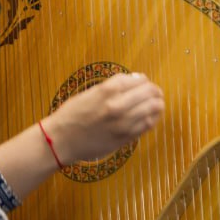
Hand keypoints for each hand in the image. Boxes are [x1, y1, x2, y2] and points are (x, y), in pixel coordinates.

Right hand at [44, 73, 163, 164]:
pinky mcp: (125, 137)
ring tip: (156, 104)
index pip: (138, 79)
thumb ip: (113, 87)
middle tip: (155, 93)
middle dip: (154, 91)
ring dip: (157, 104)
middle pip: (149, 92)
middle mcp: (118, 105)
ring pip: (153, 108)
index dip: (143, 80)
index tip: (143, 82)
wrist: (62, 139)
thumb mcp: (90, 93)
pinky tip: (150, 117)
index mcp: (107, 90)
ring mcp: (124, 122)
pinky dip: (152, 118)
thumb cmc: (73, 114)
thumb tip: (135, 81)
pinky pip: (148, 125)